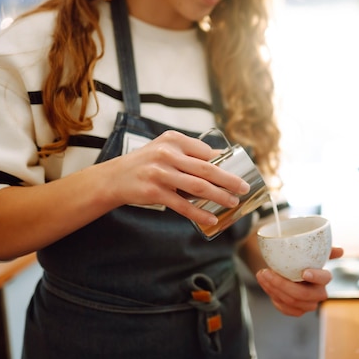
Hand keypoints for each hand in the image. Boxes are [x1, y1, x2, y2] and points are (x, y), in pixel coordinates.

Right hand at [98, 130, 249, 224]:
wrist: (114, 178)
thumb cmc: (146, 163)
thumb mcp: (165, 149)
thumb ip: (190, 152)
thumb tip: (222, 158)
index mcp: (173, 140)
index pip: (205, 152)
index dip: (223, 163)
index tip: (238, 172)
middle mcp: (167, 154)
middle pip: (206, 169)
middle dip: (229, 180)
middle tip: (244, 188)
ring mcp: (160, 173)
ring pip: (197, 187)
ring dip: (219, 196)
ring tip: (233, 202)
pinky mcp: (154, 192)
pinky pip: (182, 205)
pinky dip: (199, 213)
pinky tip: (211, 218)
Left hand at [256, 247, 343, 316]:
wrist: (290, 271)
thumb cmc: (301, 261)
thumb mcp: (311, 252)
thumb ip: (325, 250)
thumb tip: (341, 251)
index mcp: (324, 279)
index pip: (325, 278)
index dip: (316, 276)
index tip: (304, 272)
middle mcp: (318, 294)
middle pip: (302, 294)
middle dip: (282, 284)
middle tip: (266, 271)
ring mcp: (307, 305)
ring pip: (290, 301)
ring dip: (273, 288)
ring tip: (262, 274)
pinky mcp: (296, 311)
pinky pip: (284, 308)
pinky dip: (272, 296)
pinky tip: (265, 284)